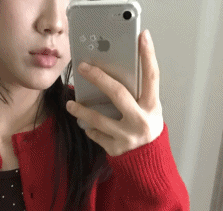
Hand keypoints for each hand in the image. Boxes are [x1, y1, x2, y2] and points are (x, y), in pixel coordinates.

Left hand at [66, 29, 163, 156]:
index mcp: (151, 107)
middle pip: (117, 93)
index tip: (142, 36)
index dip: (148, 56)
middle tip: (83, 67)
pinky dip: (90, 128)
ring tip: (70, 104)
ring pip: (98, 119)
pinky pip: (96, 135)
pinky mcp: (115, 149)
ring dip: (81, 110)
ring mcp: (127, 136)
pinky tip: (86, 125)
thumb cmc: (145, 128)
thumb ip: (137, 95)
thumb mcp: (149, 110)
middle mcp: (140, 120)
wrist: (147, 161)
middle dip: (98, 78)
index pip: (151, 77)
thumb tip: (114, 73)